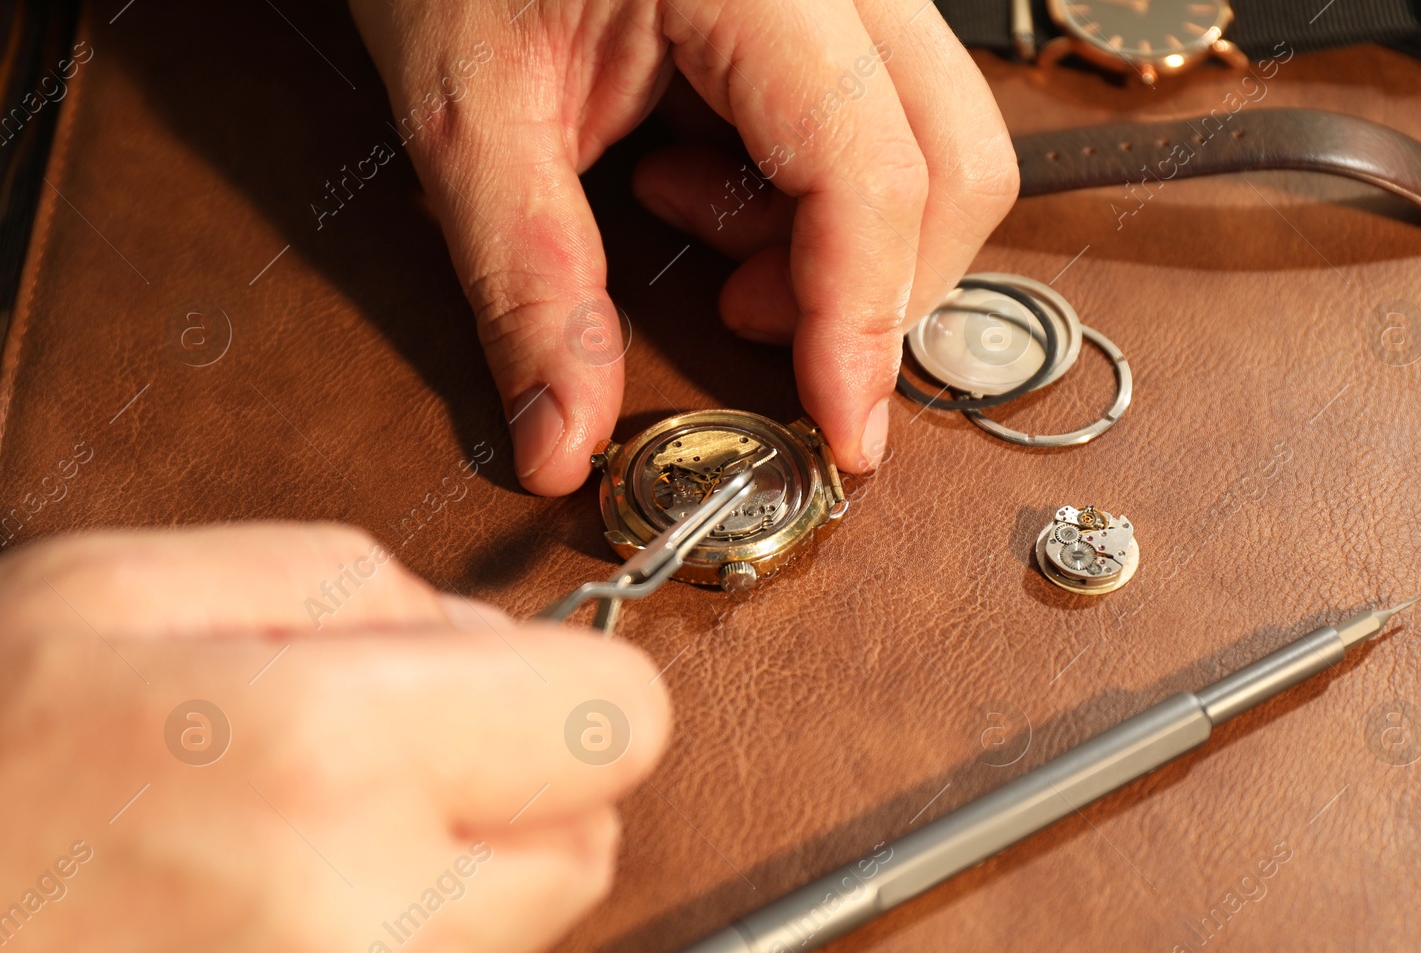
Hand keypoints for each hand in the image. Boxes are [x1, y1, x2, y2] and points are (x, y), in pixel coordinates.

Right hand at [0, 524, 667, 952]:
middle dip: (516, 791)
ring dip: (442, 895)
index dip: (570, 688)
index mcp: (333, 748)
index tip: (509, 689)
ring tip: (274, 871)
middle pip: (586, 838)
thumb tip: (485, 635)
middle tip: (381, 771)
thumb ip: (344, 581)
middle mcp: (370, 924)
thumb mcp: (118, 595)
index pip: (619, 715)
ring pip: (509, 941)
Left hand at [348, 0, 1018, 491]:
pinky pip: (883, 125)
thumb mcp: (465, 115)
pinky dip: (812, 197)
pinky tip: (700, 169)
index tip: (840, 431)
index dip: (860, 321)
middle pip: (955, 163)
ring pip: (936, 148)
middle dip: (870, 289)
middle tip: (743, 316)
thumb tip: (564, 441)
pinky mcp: (832, 11)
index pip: (869, 170)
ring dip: (839, 242)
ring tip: (685, 209)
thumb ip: (527, 283)